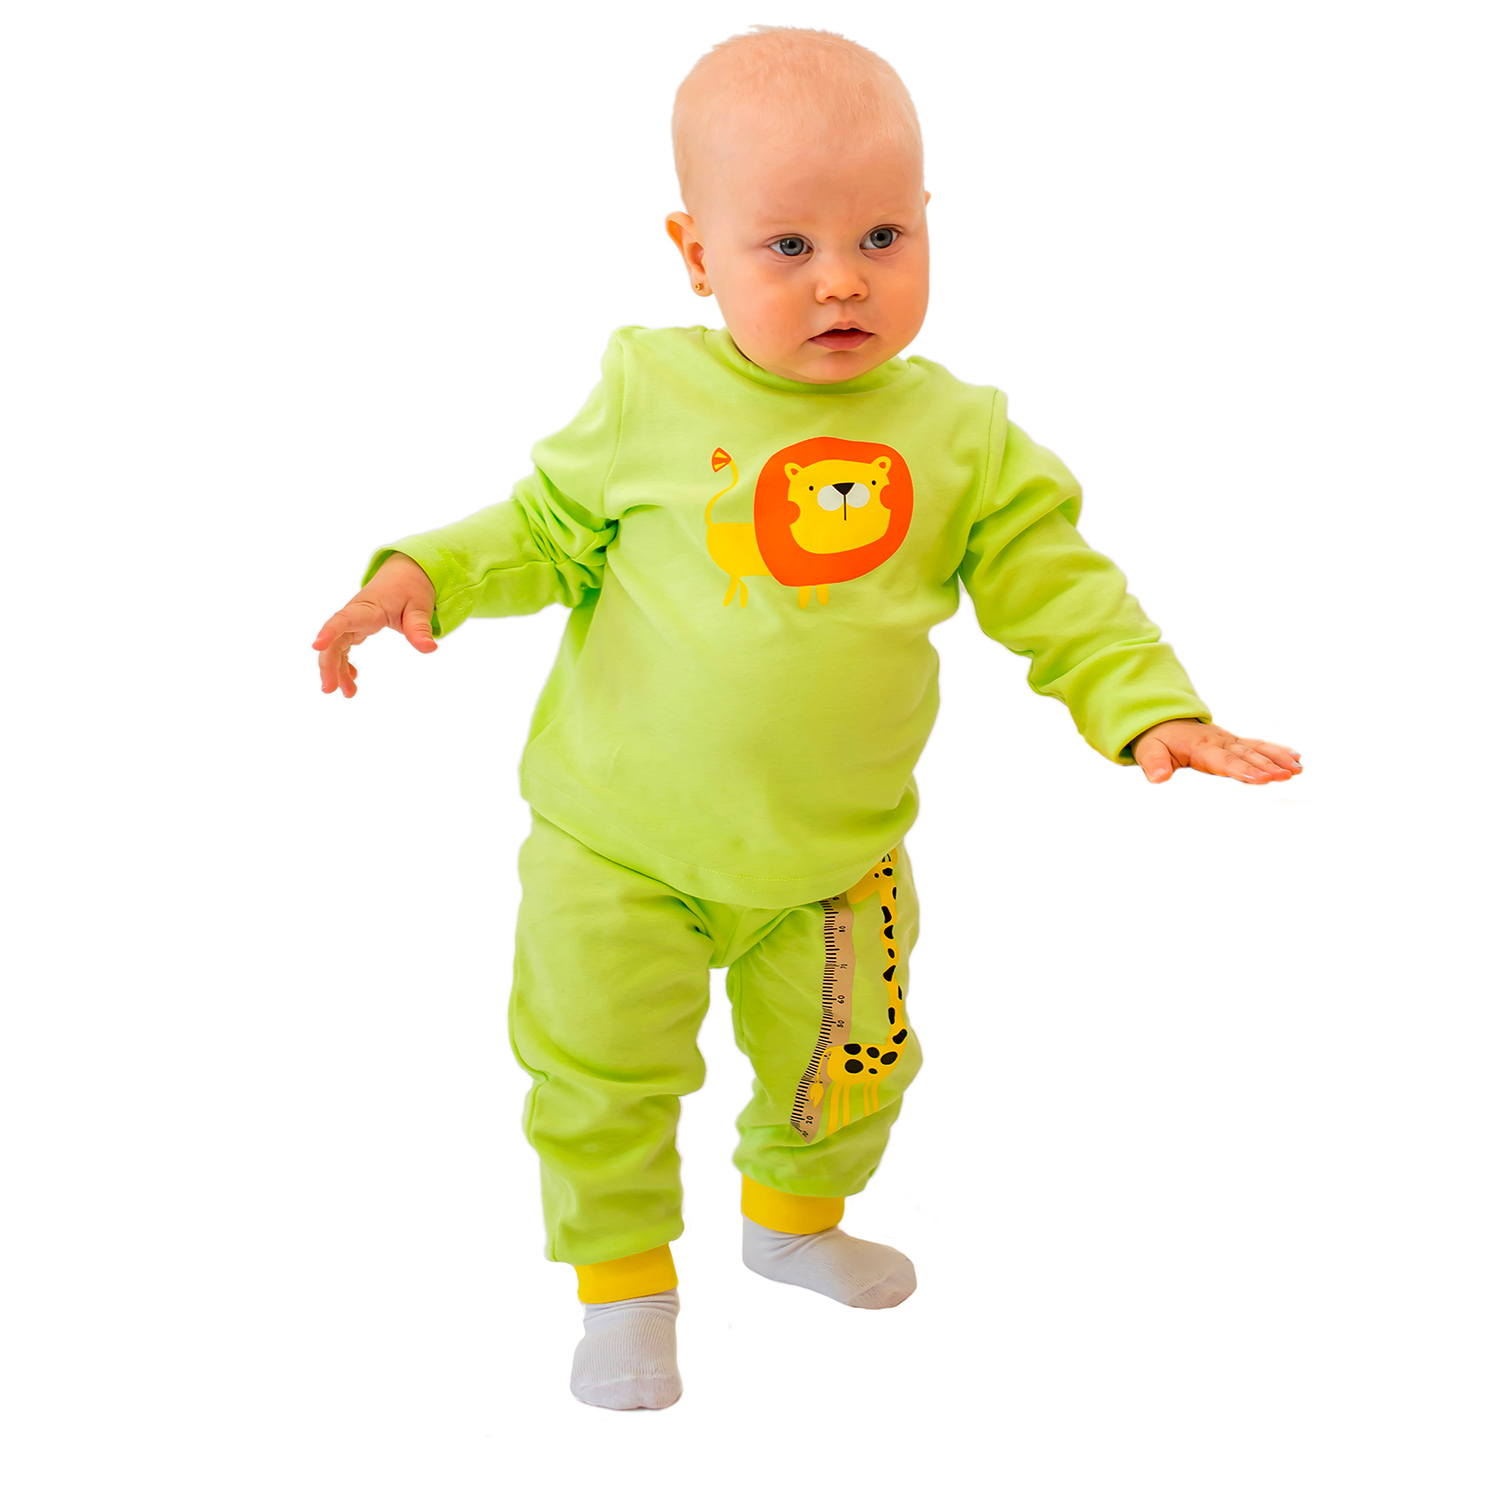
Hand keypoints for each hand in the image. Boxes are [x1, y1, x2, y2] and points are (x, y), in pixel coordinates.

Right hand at [312, 553, 436, 696]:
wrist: (406, 572)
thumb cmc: (411, 586)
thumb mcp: (420, 605)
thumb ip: (421, 627)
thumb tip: (429, 649)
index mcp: (368, 607)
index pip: (343, 619)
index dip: (329, 632)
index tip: (316, 647)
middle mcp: (355, 614)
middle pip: (335, 640)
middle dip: (328, 664)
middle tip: (330, 689)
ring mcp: (354, 621)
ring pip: (337, 647)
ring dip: (337, 670)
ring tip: (347, 693)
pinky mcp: (357, 627)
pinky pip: (344, 646)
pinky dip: (345, 663)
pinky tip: (353, 677)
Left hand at [1131, 719, 1301, 784]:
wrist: (1163, 721)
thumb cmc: (1157, 740)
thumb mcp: (1149, 750)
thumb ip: (1154, 764)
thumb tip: (1157, 778)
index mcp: (1201, 747)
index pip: (1224, 760)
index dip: (1242, 769)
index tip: (1261, 777)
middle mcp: (1220, 742)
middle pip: (1246, 755)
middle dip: (1268, 765)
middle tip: (1288, 775)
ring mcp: (1229, 741)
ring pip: (1257, 749)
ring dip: (1278, 758)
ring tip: (1298, 768)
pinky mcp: (1235, 743)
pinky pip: (1258, 746)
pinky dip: (1277, 751)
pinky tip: (1296, 759)